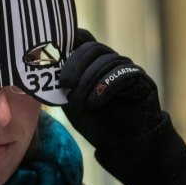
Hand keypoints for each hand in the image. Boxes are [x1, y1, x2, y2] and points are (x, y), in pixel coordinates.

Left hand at [58, 29, 161, 148]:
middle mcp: (112, 62)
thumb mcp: (71, 100)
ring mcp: (128, 70)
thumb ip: (62, 82)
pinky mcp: (142, 82)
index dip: (70, 39)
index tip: (54, 50)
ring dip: (88, 79)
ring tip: (78, 100)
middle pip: (94, 48)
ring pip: (108, 60)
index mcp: (94, 63)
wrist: (121, 144)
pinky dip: (105, 86)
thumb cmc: (95, 121)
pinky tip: (93, 102)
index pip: (84, 39)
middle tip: (64, 83)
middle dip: (75, 63)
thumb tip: (43, 66)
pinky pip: (124, 74)